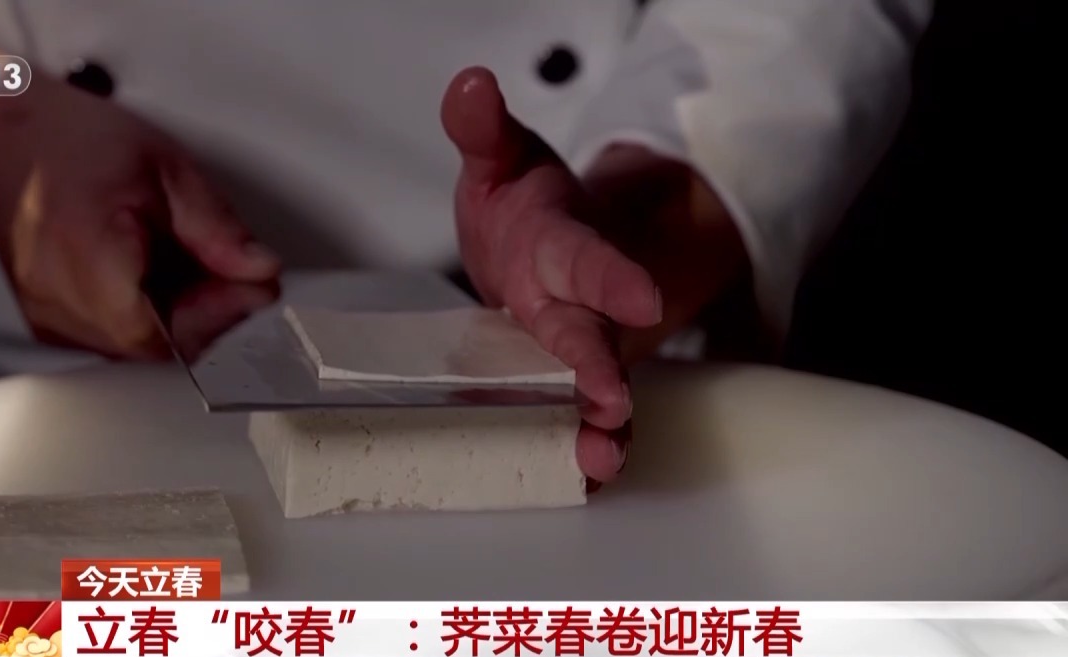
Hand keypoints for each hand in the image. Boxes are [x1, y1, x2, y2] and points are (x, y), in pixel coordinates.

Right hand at [0, 78, 280, 357]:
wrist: (2, 141)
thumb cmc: (74, 144)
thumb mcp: (165, 168)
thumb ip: (215, 227)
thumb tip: (259, 270)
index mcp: (85, 255)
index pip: (162, 331)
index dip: (216, 317)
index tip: (255, 289)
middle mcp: (56, 300)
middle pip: (153, 345)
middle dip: (206, 316)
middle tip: (237, 277)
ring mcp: (48, 319)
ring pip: (137, 348)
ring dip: (179, 318)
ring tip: (191, 266)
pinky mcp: (50, 325)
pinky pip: (115, 339)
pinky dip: (148, 315)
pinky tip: (158, 277)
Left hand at [441, 67, 662, 482]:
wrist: (548, 248)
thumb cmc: (524, 211)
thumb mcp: (500, 160)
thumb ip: (483, 128)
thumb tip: (470, 86)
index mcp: (558, 249)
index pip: (587, 260)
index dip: (614, 279)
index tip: (640, 296)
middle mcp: (574, 306)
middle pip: (590, 341)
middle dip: (601, 373)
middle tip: (613, 407)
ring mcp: (572, 350)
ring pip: (591, 393)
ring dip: (598, 430)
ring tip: (599, 464)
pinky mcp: (560, 383)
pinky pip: (572, 421)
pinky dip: (577, 452)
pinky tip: (581, 483)